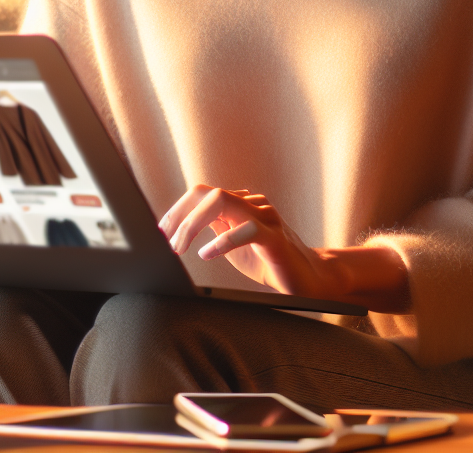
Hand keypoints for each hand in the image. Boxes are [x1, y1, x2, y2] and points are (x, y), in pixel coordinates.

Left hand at [159, 184, 410, 311]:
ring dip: (194, 224)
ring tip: (180, 247)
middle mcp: (251, 204)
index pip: (203, 193)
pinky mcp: (276, 237)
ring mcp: (265, 217)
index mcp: (239, 205)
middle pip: (208, 193)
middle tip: (169, 241)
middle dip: (182, 214)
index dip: (179, 208)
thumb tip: (177, 234)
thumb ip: (213, 232)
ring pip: (223, 202)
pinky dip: (223, 240)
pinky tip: (207, 253)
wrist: (311, 279)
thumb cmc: (269, 263)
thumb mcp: (232, 245)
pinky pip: (247, 229)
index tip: (162, 229)